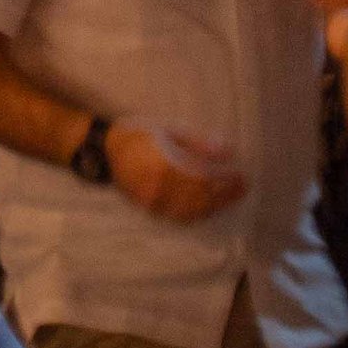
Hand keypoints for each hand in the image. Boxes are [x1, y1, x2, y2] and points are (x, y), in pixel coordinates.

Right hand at [104, 123, 247, 220]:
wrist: (105, 150)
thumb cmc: (139, 135)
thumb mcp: (168, 131)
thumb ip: (196, 143)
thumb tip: (226, 151)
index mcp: (165, 168)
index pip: (205, 181)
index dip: (226, 182)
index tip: (242, 178)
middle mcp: (160, 190)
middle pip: (200, 199)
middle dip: (223, 195)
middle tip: (240, 189)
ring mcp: (154, 203)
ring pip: (191, 211)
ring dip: (212, 206)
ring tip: (227, 198)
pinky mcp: (149, 209)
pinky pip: (178, 216)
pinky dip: (196, 213)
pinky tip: (205, 207)